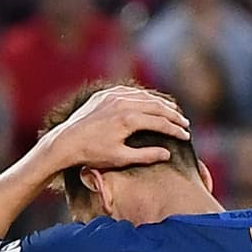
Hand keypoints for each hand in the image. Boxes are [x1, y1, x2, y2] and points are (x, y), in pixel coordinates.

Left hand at [38, 85, 188, 171]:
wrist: (65, 142)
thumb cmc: (92, 154)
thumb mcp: (120, 159)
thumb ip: (146, 156)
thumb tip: (167, 154)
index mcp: (128, 119)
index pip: (161, 122)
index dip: (176, 130)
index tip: (186, 137)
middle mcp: (122, 103)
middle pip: (157, 106)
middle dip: (173, 115)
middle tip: (184, 123)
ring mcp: (113, 96)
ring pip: (144, 97)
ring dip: (160, 104)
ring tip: (172, 113)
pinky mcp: (104, 94)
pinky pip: (129, 92)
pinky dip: (143, 97)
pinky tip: (150, 103)